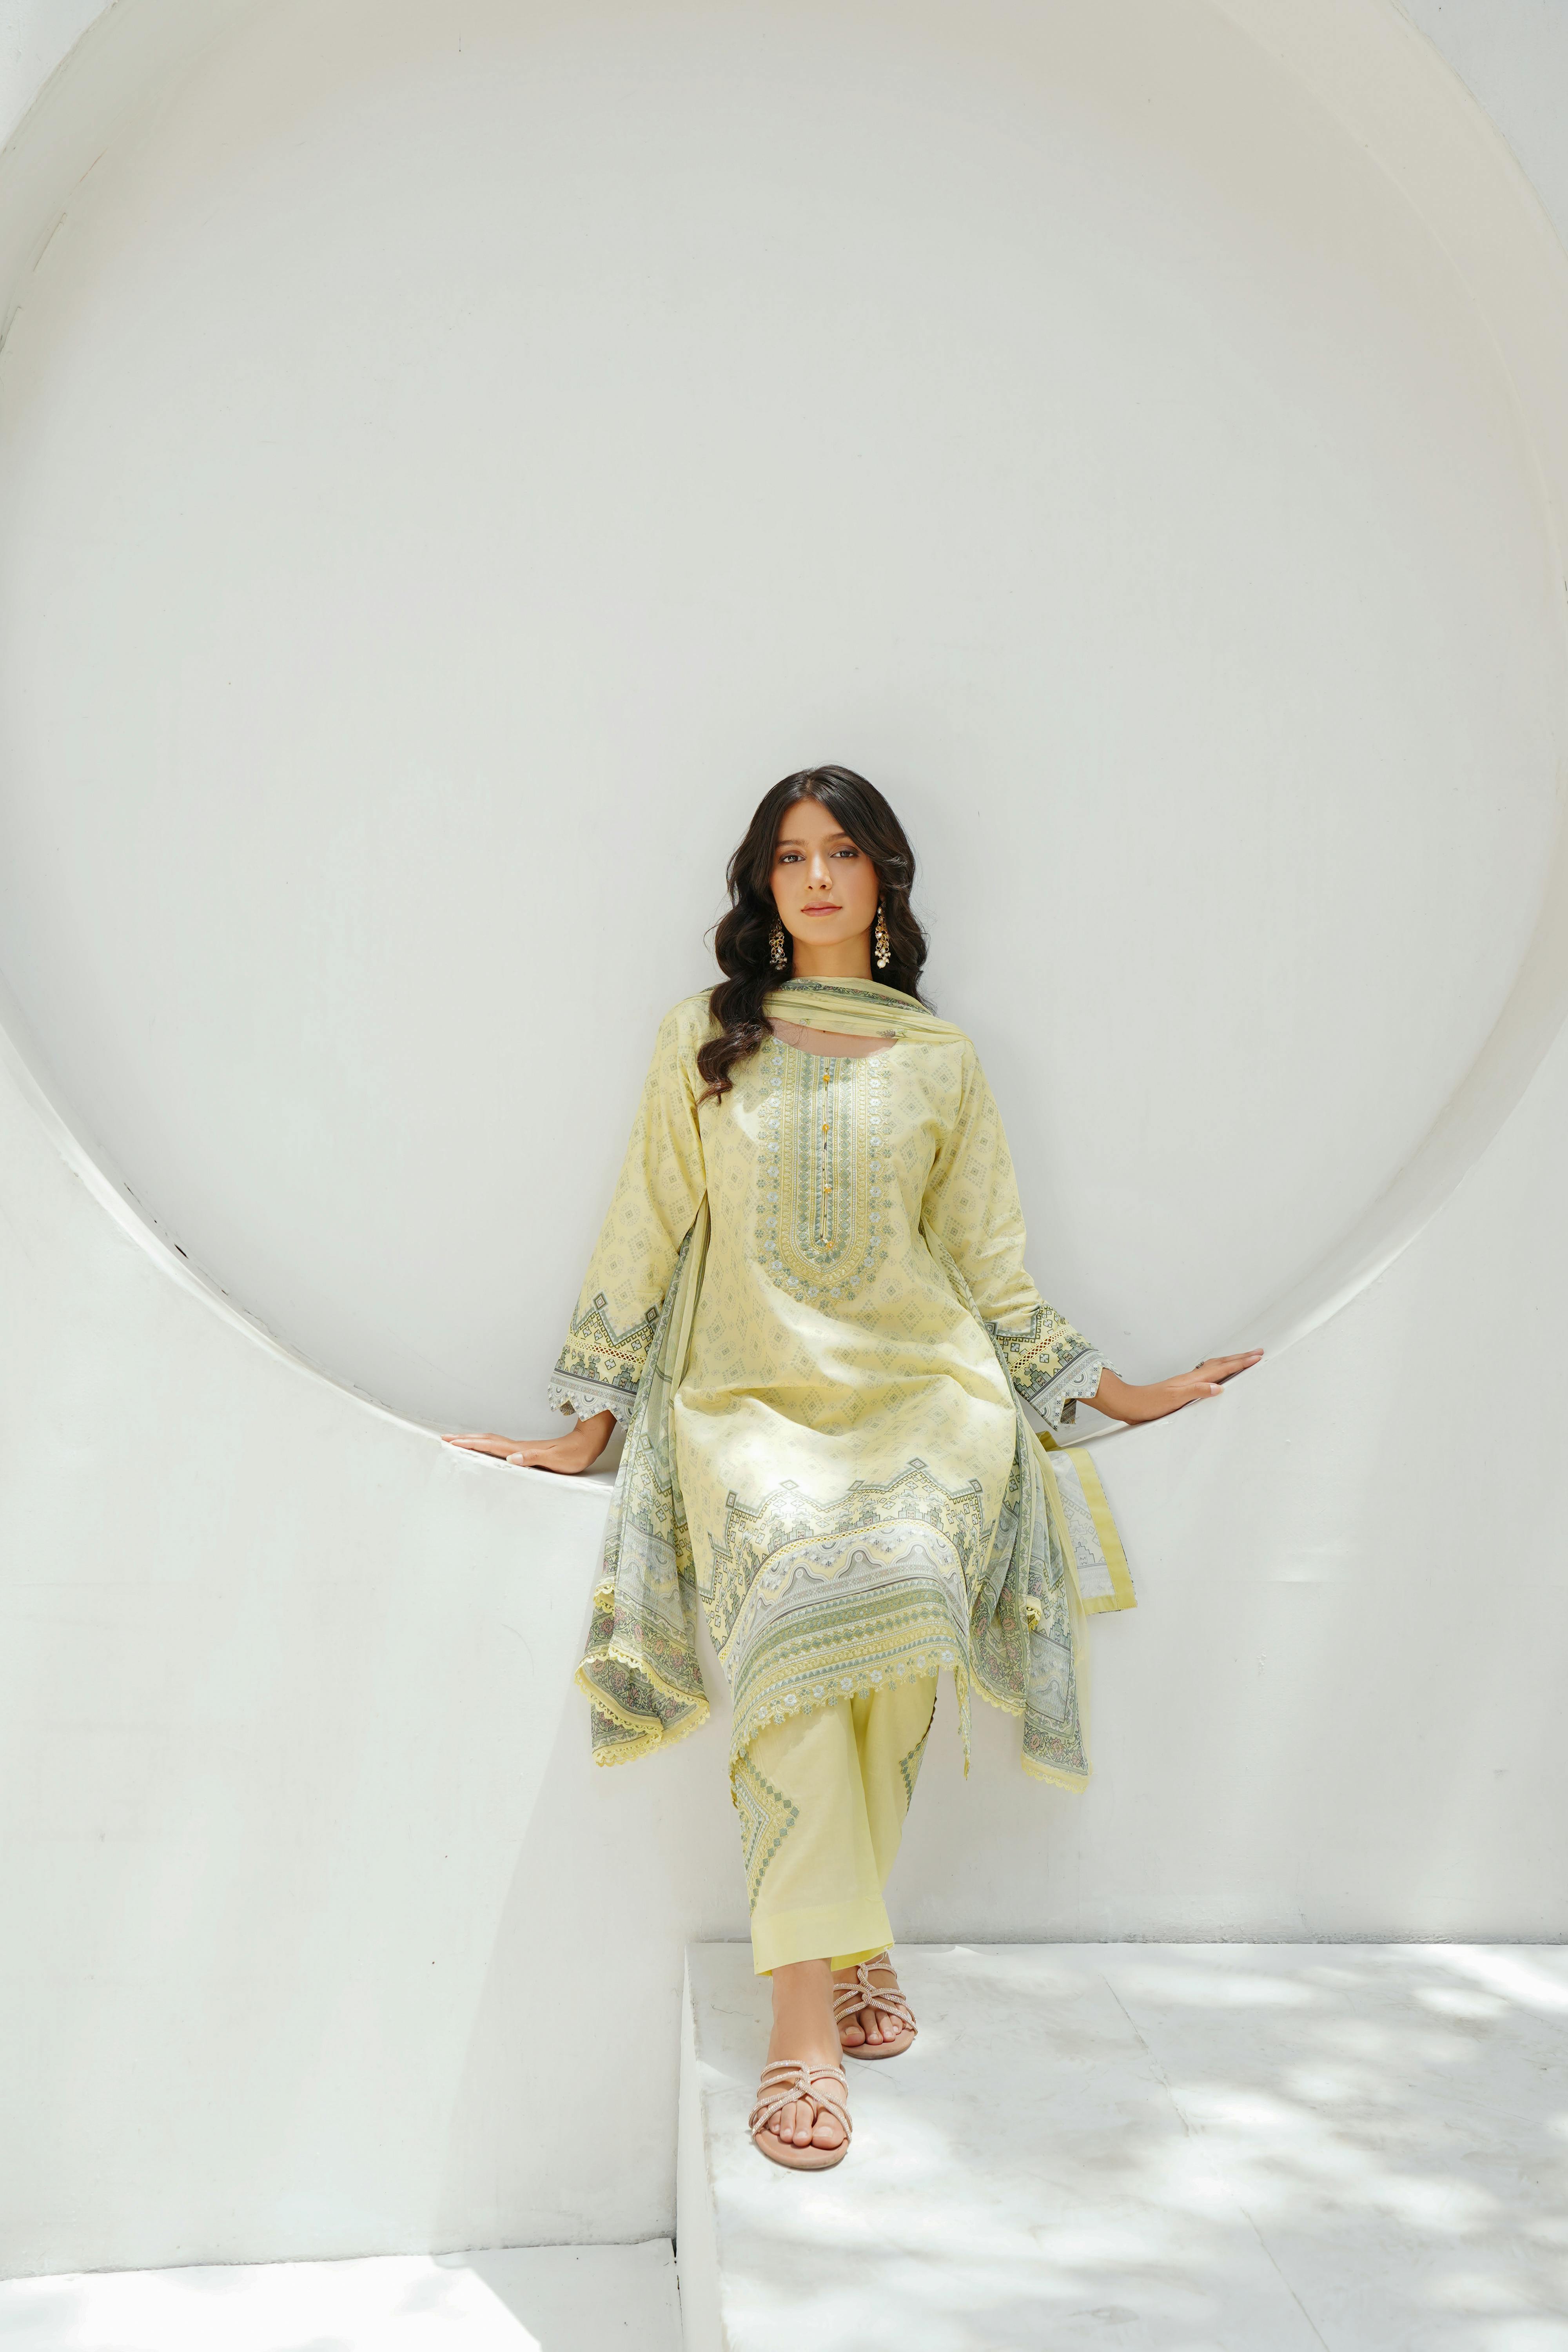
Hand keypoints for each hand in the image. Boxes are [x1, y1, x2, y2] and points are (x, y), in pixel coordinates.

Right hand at [442, 1410, 614, 1473]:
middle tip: (445, 1439)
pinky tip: (485, 1449)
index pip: (490, 1445)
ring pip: (492, 1441)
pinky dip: (487, 1445)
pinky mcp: (527, 1450)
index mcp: (520, 1448)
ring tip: (458, 1441)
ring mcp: (522, 1447)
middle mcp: (518, 1446)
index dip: (470, 1443)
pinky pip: (500, 1446)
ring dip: (474, 1440)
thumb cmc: (572, 1454)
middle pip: (486, 1440)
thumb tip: (511, 1458)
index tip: (451, 1441)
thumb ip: (533, 1457)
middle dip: (465, 1439)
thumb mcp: (554, 1459)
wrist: (586, 1444)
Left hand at [1090, 1352, 1262, 1424]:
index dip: (1241, 1363)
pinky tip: (1218, 1376)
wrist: (1129, 1404)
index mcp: (1193, 1380)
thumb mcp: (1173, 1400)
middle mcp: (1191, 1378)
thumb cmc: (1149, 1404)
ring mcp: (1187, 1381)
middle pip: (1220, 1364)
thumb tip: (1218, 1387)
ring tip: (1244, 1359)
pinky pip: (1207, 1375)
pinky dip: (1219, 1371)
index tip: (1258, 1357)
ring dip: (1231, 1362)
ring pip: (1214, 1367)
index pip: (1222, 1369)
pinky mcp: (1182, 1387)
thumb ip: (1195, 1392)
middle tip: (1258, 1352)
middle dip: (1240, 1358)